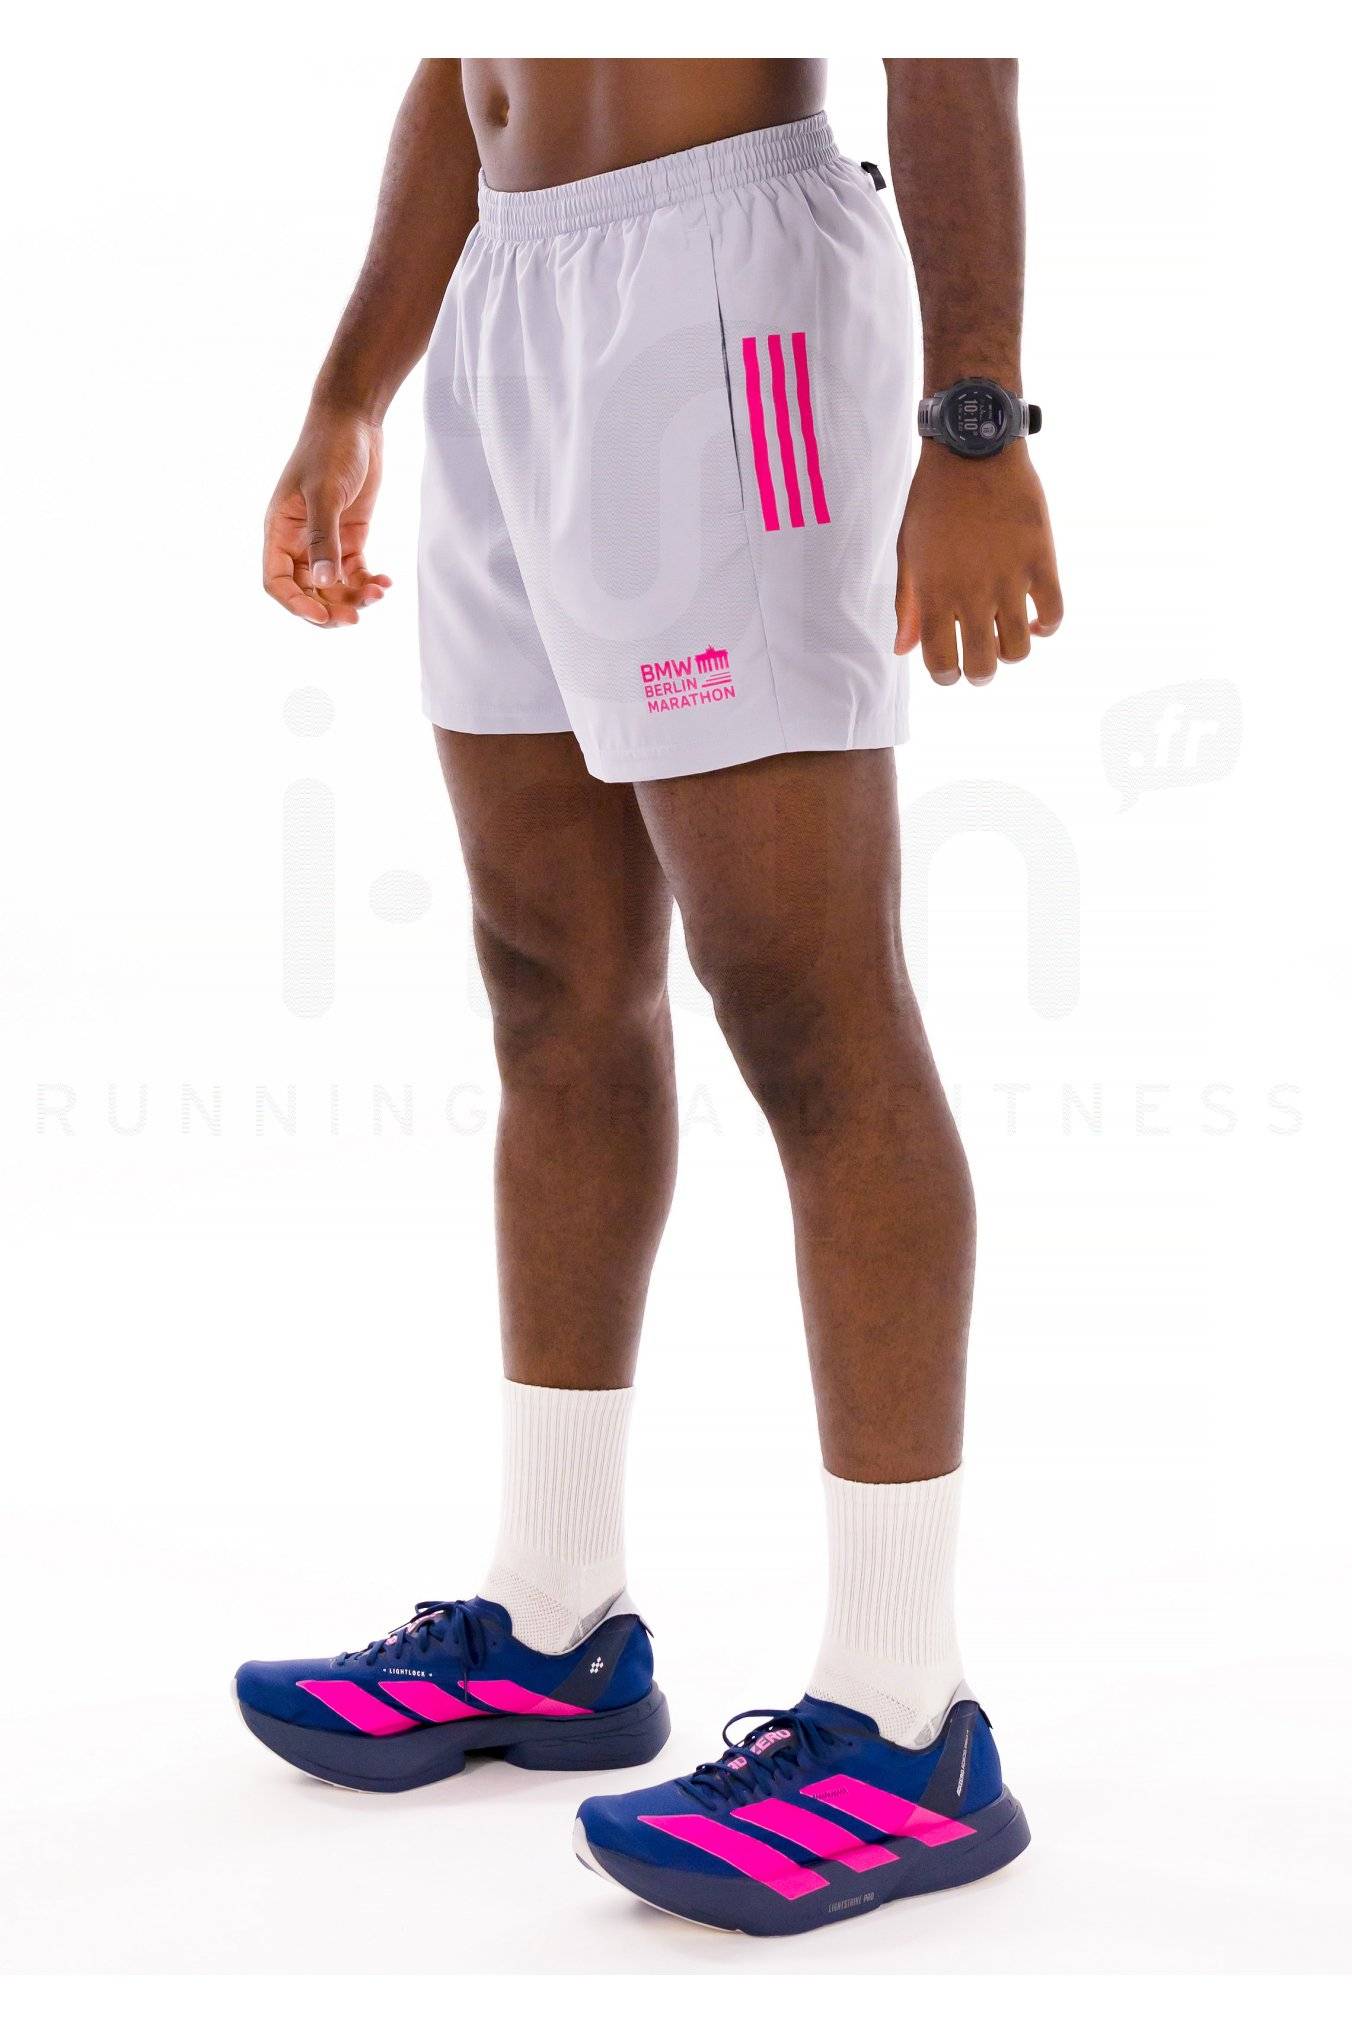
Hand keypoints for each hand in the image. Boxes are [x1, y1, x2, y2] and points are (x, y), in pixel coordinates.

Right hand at [263, 407, 391, 626]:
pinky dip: (369, 582)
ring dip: (354, 597)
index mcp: (280, 531)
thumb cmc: (329, 449)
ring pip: (334, 586)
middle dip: (330, 608)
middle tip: (356, 617)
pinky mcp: (349, 536)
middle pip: (308, 591)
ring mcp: (324, 540)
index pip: (277, 582)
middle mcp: (299, 541)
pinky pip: (355, 571)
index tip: (323, 615)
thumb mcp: (325, 493)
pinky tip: (386, 582)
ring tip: (379, 593)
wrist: (354, 421)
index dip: (296, 604)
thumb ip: (324, 538)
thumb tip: (324, 582)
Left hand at [894, 440, 1062, 683]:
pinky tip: (1034, 620)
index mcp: (934, 593)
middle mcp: (972, 593)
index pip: (941, 662)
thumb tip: (904, 650)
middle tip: (980, 665)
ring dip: (1011, 653)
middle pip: (983, 664)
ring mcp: (1009, 579)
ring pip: (1019, 649)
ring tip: (1005, 638)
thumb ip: (908, 604)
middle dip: (979, 674)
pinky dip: (1046, 626)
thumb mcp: (909, 551)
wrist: (974, 451)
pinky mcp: (1040, 561)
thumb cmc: (934, 501)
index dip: (946, 677)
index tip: (950, 673)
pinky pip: (1053, 614)